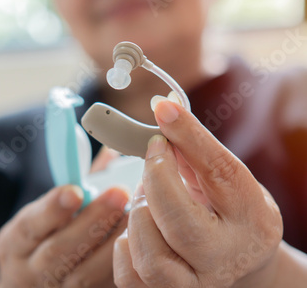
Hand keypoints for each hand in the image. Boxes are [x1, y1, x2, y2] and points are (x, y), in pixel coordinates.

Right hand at [0, 148, 128, 287]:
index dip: (52, 208)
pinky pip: (101, 287)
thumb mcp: (44, 214)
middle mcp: (29, 270)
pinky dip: (120, 268)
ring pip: (83, 274)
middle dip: (91, 221)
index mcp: (15, 242)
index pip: (30, 225)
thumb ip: (73, 184)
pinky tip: (137, 246)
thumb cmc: (44, 239)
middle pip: (59, 250)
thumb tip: (109, 150)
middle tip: (119, 194)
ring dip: (112, 245)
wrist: (36, 286)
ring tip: (135, 218)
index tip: (75, 190)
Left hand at [114, 100, 282, 287]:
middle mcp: (226, 259)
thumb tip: (161, 108)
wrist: (236, 258)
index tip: (163, 110)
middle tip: (155, 161)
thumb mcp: (222, 178)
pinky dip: (126, 244)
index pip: (219, 173)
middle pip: (178, 222)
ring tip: (150, 202)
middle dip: (156, 181)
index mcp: (252, 219)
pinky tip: (142, 230)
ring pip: (149, 254)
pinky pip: (129, 273)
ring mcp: (195, 284)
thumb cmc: (226, 210)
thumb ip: (193, 148)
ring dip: (140, 216)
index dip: (187, 138)